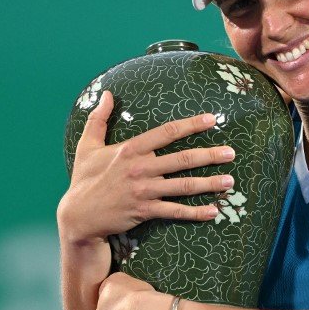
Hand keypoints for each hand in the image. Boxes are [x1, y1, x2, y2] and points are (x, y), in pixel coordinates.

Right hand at [58, 90, 235, 242]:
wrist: (77, 216)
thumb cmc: (84, 179)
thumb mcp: (86, 146)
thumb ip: (98, 119)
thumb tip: (105, 93)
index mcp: (131, 150)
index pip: (167, 133)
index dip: (191, 125)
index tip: (211, 119)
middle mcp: (140, 168)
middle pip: (182, 159)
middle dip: (209, 155)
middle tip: (231, 152)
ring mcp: (144, 191)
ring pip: (183, 186)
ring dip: (209, 183)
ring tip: (231, 181)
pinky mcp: (145, 211)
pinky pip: (175, 211)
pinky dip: (195, 213)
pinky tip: (214, 211)